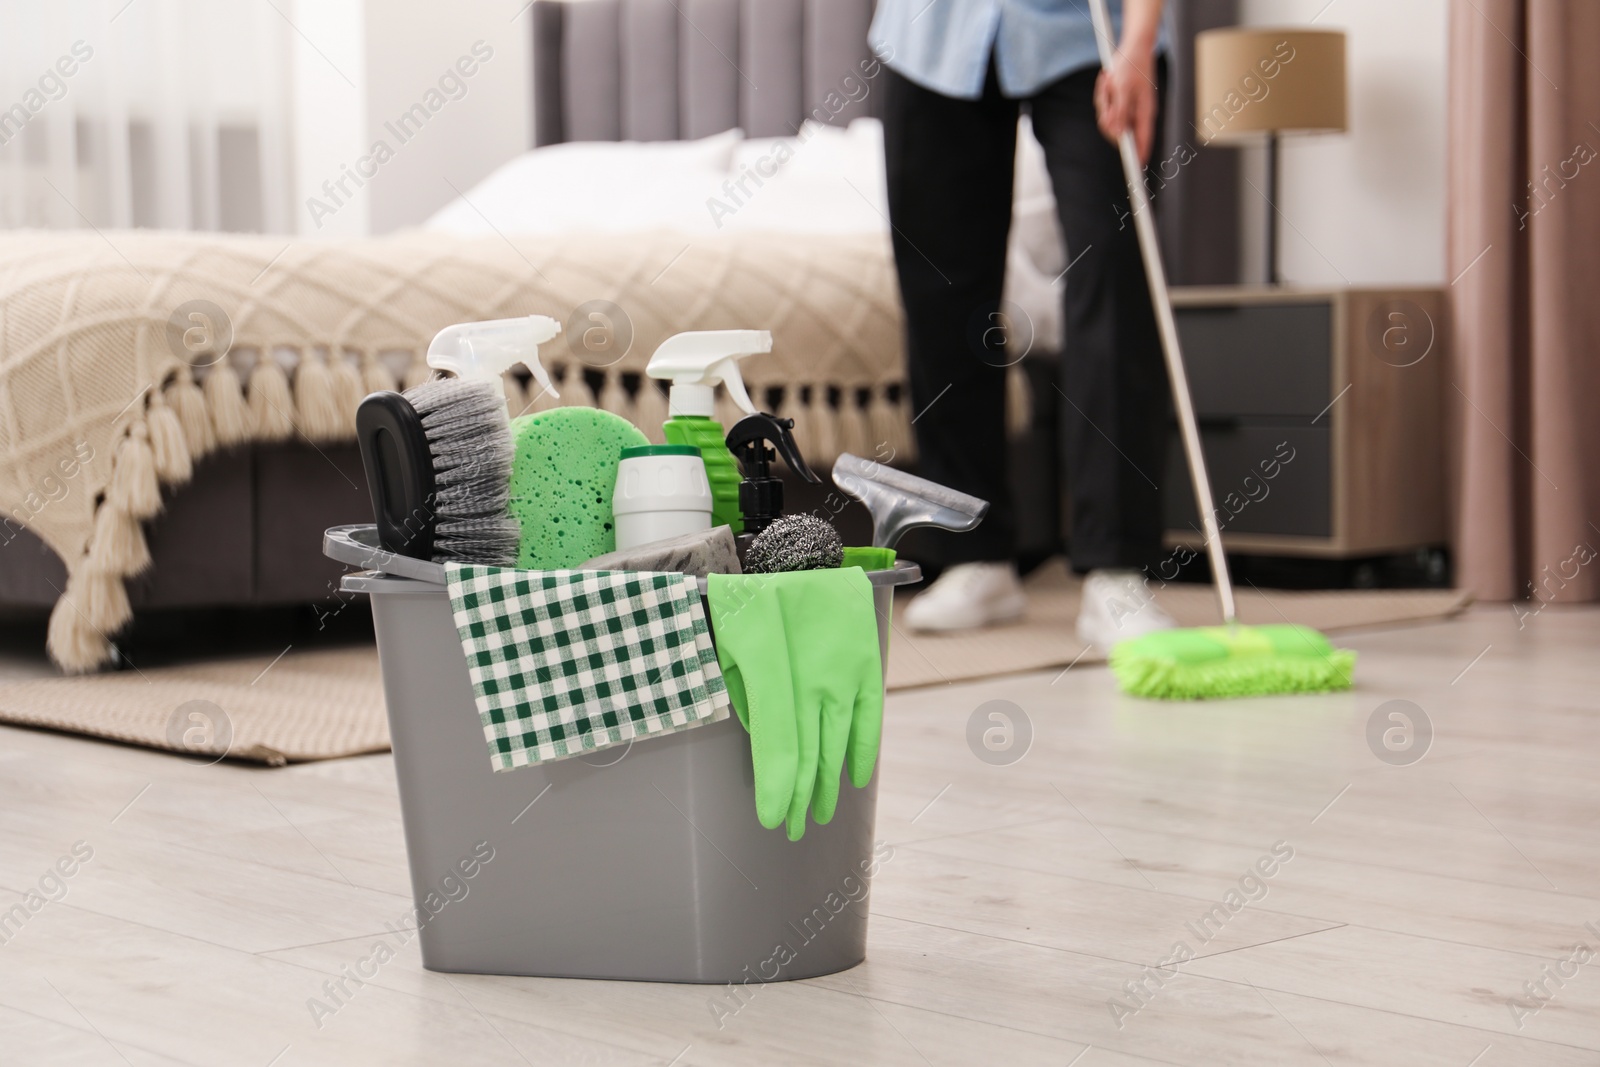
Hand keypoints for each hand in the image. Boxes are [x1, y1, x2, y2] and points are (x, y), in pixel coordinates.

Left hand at [1094, 42, 1158, 163]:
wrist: (1132, 46)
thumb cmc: (1131, 64)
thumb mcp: (1122, 87)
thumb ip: (1119, 112)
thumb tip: (1117, 133)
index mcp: (1145, 111)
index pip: (1143, 139)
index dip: (1139, 154)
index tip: (1136, 168)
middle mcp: (1137, 113)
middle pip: (1117, 130)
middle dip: (1107, 115)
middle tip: (1108, 92)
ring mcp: (1128, 109)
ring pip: (1108, 118)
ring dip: (1103, 101)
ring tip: (1108, 81)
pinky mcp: (1120, 103)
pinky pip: (1105, 108)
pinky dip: (1103, 96)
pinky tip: (1107, 81)